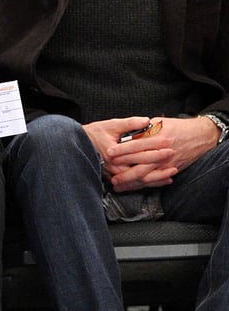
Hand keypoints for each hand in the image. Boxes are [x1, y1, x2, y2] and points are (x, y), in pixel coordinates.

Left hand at [90, 116, 217, 191]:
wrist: (201, 136)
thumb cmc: (178, 127)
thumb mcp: (159, 123)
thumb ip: (142, 128)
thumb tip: (125, 133)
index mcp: (158, 137)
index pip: (136, 145)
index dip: (121, 149)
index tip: (109, 152)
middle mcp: (163, 152)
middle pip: (140, 164)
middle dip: (123, 170)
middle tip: (110, 173)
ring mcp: (168, 163)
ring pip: (146, 176)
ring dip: (130, 182)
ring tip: (117, 184)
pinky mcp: (172, 169)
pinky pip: (155, 180)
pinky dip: (143, 185)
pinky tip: (133, 187)